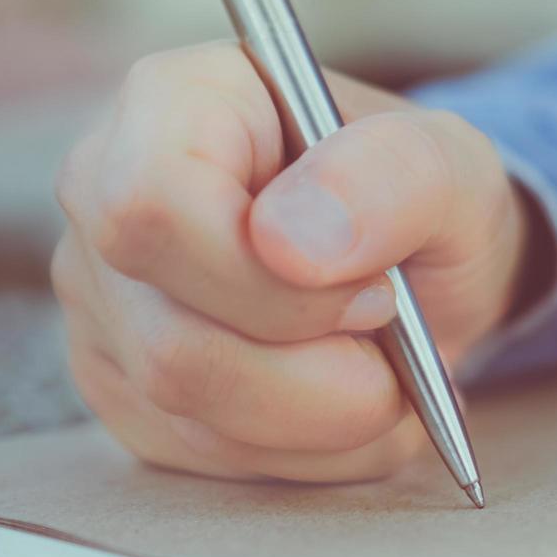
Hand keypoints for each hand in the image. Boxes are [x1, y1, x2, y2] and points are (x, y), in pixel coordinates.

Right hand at [53, 42, 539, 481]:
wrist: (421, 267)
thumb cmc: (423, 198)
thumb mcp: (452, 166)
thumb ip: (393, 178)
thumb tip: (288, 242)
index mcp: (173, 102)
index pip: (153, 207)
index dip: (269, 280)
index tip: (375, 289)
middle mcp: (105, 196)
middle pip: (172, 341)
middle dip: (320, 371)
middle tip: (395, 332)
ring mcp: (105, 301)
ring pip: (191, 410)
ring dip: (328, 414)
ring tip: (392, 370)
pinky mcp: (126, 387)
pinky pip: (208, 454)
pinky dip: (314, 448)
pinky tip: (355, 401)